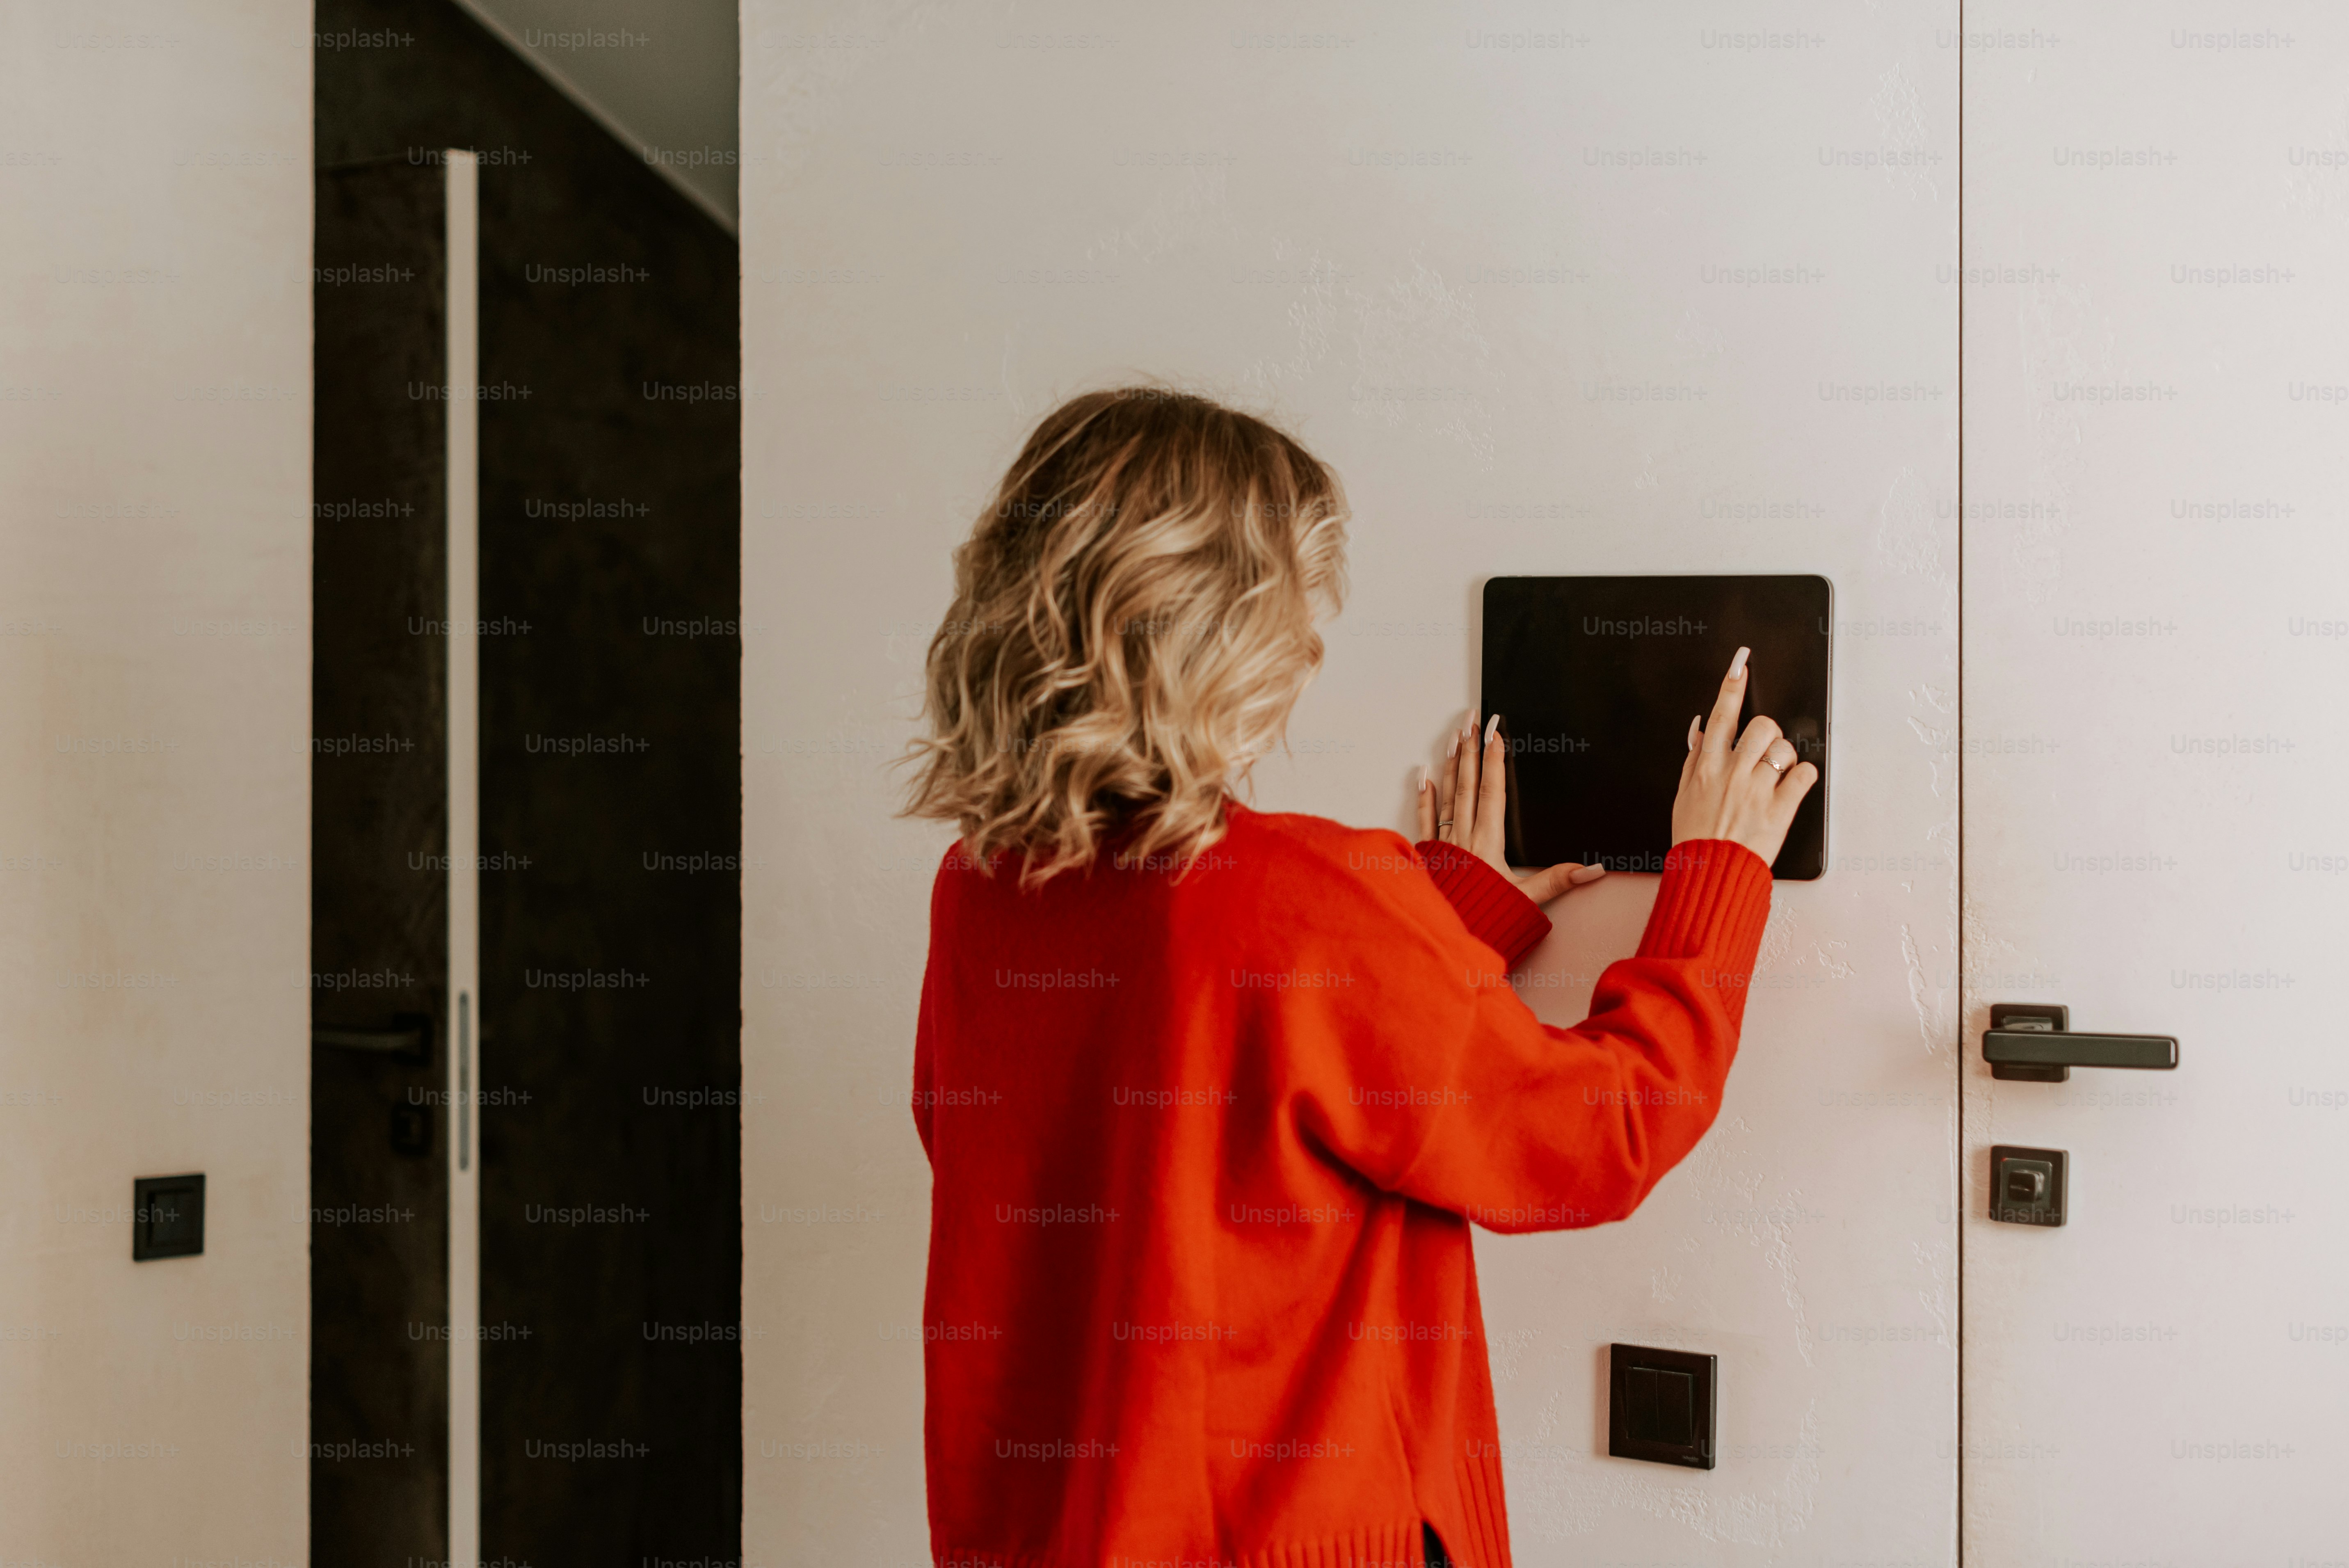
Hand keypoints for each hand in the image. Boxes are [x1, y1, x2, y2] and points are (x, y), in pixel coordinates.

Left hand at [1416, 709, 1607, 904]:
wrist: (1445, 936)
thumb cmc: (1484, 918)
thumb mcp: (1525, 900)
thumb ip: (1557, 881)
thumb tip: (1592, 869)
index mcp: (1488, 842)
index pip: (1493, 792)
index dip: (1495, 760)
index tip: (1496, 732)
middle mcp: (1464, 836)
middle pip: (1468, 785)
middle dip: (1472, 750)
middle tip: (1472, 719)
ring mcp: (1444, 843)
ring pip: (1448, 796)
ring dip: (1452, 765)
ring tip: (1454, 737)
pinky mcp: (1429, 854)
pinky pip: (1425, 819)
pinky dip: (1424, 797)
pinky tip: (1424, 775)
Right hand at [1672, 646, 1819, 865]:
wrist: (1709, 874)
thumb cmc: (1696, 837)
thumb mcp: (1684, 794)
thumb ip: (1694, 759)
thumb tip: (1701, 728)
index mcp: (1706, 767)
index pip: (1721, 715)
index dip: (1731, 686)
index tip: (1741, 664)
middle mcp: (1732, 773)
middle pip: (1762, 726)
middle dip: (1768, 732)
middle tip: (1765, 750)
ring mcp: (1757, 791)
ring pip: (1784, 748)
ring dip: (1784, 756)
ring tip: (1776, 775)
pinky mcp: (1780, 810)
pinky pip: (1804, 775)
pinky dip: (1803, 777)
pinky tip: (1792, 786)